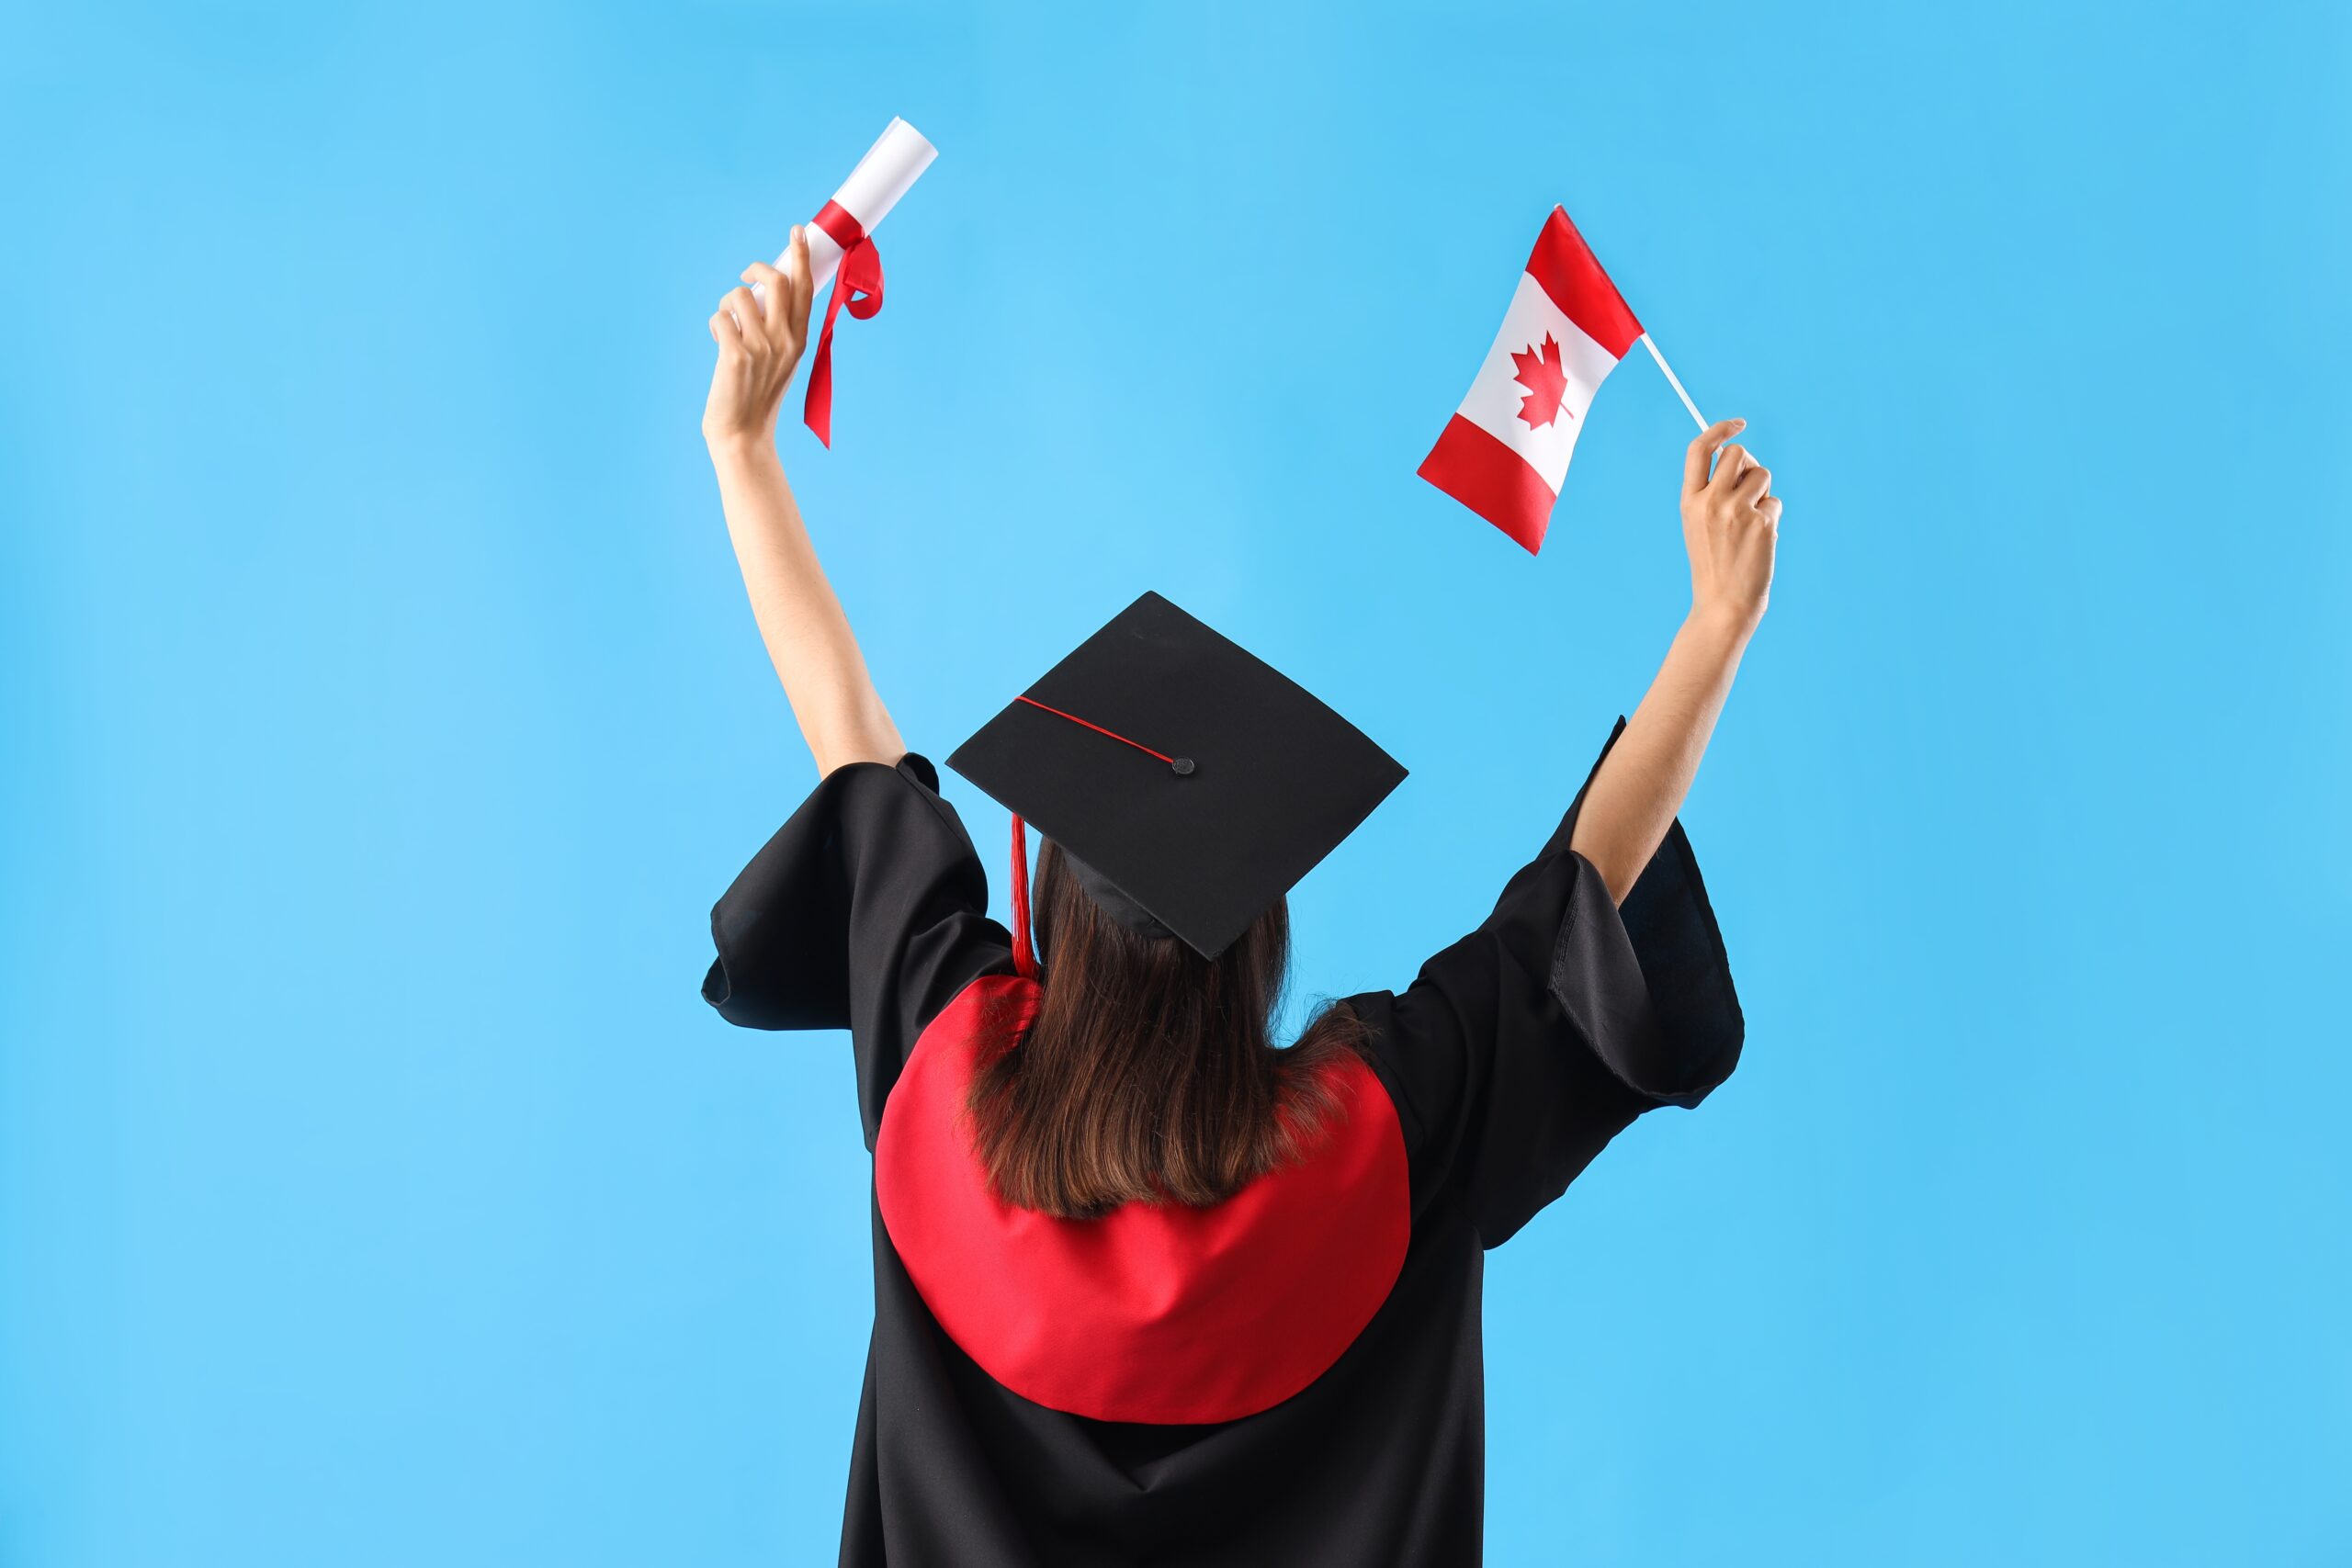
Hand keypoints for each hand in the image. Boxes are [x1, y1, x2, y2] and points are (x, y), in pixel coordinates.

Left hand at [702, 228, 814, 453]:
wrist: (743, 434)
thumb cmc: (758, 395)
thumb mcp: (782, 361)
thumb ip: (781, 328)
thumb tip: (764, 290)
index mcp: (800, 340)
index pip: (804, 289)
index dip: (801, 256)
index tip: (796, 232)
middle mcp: (785, 341)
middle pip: (776, 280)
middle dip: (756, 267)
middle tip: (745, 272)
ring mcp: (762, 348)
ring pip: (739, 295)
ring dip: (727, 305)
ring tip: (727, 327)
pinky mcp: (735, 356)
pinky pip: (720, 317)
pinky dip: (715, 325)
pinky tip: (719, 343)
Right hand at [1679, 417, 1779, 633]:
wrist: (1724, 604)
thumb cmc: (1714, 563)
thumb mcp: (1699, 524)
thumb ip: (1713, 491)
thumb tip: (1742, 458)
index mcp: (1689, 501)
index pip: (1699, 449)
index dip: (1719, 429)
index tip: (1738, 424)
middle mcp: (1710, 502)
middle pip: (1737, 455)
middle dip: (1748, 465)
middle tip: (1748, 488)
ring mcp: (1736, 511)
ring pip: (1761, 474)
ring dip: (1762, 492)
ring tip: (1752, 521)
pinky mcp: (1761, 523)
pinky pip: (1774, 502)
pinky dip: (1771, 518)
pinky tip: (1759, 541)